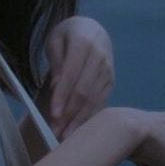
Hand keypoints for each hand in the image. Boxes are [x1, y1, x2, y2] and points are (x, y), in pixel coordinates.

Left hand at [44, 16, 114, 139]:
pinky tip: (80, 129)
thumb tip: (57, 87)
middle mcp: (100, 58)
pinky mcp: (111, 80)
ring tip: (65, 137)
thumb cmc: (67, 35)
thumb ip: (56, 61)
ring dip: (80, 119)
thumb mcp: (55, 40)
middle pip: (84, 90)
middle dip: (70, 114)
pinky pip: (101, 100)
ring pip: (94, 99)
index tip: (53, 114)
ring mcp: (108, 70)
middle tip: (56, 132)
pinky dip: (91, 116)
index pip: (72, 74)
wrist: (92, 29)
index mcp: (84, 43)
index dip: (62, 95)